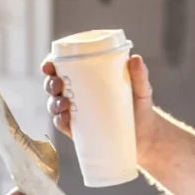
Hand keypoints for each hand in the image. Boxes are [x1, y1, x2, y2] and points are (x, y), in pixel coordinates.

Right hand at [43, 54, 159, 162]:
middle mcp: (77, 94)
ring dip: (53, 103)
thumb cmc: (140, 106)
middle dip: (50, 83)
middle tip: (59, 84)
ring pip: (55, 105)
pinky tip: (64, 119)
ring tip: (65, 103)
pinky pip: (62, 125)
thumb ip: (139, 75)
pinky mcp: (79, 130)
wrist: (146, 135)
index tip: (49, 64)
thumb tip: (135, 59)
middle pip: (54, 85)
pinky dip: (59, 121)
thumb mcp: (141, 89)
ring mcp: (77, 112)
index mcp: (87, 78)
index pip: (62, 67)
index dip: (50, 64)